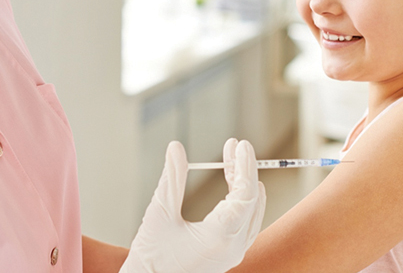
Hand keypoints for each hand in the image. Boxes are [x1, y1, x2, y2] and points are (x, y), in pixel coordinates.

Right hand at [120, 138, 265, 272]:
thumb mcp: (160, 213)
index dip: (245, 166)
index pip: (245, 193)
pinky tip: (232, 188)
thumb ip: (172, 178)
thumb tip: (176, 148)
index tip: (241, 145)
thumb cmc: (151, 257)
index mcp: (220, 236)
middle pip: (251, 200)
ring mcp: (233, 253)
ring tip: (231, 161)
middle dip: (243, 170)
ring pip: (251, 213)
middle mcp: (233, 247)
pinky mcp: (228, 255)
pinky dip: (241, 202)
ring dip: (243, 185)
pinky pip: (245, 224)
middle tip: (233, 146)